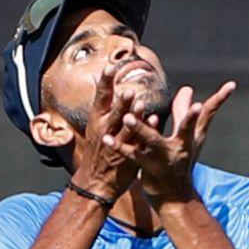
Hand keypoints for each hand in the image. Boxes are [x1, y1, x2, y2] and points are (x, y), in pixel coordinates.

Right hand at [69, 65, 143, 199]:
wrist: (96, 181)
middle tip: (128, 89)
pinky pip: (138, 140)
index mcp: (96, 120)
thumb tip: (104, 83)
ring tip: (141, 103)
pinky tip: (153, 120)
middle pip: (113, 111)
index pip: (100, 97)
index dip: (105, 82)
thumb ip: (104, 107)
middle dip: (120, 101)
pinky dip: (145, 130)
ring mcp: (116, 142)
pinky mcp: (127, 154)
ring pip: (125, 127)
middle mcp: (104, 129)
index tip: (109, 67)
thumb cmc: (98, 150)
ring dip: (133, 115)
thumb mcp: (96, 127)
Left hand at [108, 81, 235, 207]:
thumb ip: (184, 112)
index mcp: (191, 137)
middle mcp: (182, 146)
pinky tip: (107, 138)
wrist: (174, 198)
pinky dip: (120, 147)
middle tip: (196, 105)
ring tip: (128, 116)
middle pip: (187, 129)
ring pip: (153, 141)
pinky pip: (133, 156)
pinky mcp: (149, 169)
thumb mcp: (187, 140)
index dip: (220, 99)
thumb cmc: (180, 164)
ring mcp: (166, 159)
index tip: (231, 85)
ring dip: (141, 129)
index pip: (208, 114)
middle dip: (190, 117)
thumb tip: (187, 88)